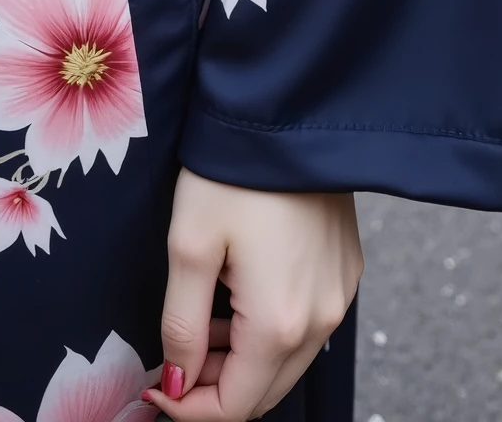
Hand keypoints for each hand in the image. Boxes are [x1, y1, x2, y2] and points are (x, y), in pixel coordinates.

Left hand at [146, 172, 361, 417]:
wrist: (291, 108)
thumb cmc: (233, 171)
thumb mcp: (189, 245)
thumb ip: (180, 325)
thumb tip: (177, 382)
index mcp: (279, 324)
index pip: (234, 407)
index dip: (188, 408)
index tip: (154, 386)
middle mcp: (321, 321)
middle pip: (264, 391)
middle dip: (214, 384)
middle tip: (175, 348)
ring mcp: (340, 297)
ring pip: (287, 362)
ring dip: (241, 357)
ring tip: (203, 312)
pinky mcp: (347, 271)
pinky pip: (307, 325)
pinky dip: (270, 328)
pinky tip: (240, 289)